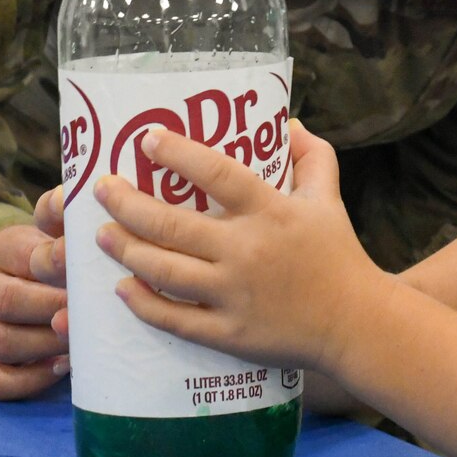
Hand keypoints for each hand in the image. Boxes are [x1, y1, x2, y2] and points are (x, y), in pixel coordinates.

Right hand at [0, 186, 69, 399]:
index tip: (87, 267)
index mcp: (3, 248)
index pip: (24, 257)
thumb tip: (72, 196)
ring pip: (1, 343)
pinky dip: (30, 380)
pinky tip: (61, 369)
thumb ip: (66, 213)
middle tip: (87, 312)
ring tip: (79, 342)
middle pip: (7, 301)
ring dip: (43, 345)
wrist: (31, 285)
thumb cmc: (58, 256)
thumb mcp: (60, 229)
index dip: (56, 263)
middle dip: (50, 307)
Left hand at [95, 120, 387, 373]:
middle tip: (101, 190)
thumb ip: (312, 156)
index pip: (216, 172)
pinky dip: (143, 303)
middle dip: (127, 204)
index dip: (177, 153)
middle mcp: (246, 250)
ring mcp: (233, 294)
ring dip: (126, 249)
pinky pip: (174, 318)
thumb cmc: (339, 254)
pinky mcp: (228, 332)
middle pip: (171, 224)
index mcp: (270, 211)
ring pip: (163, 271)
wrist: (355, 323)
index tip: (145, 139)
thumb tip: (288, 124)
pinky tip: (123, 288)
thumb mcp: (329, 197)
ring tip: (101, 235)